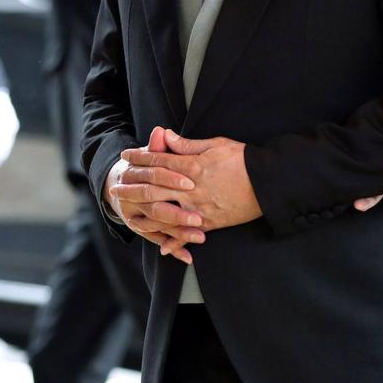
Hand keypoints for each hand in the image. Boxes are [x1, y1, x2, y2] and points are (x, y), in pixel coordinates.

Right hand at [108, 126, 203, 264]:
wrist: (119, 180)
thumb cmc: (145, 163)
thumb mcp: (151, 153)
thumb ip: (158, 146)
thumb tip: (161, 131)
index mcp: (134, 174)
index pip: (155, 176)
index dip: (172, 179)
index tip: (191, 184)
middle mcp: (131, 197)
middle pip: (155, 207)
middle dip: (178, 214)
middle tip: (199, 219)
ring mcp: (135, 215)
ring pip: (156, 226)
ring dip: (178, 234)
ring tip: (200, 237)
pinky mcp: (141, 228)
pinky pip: (157, 240)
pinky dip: (173, 249)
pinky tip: (188, 257)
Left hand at [121, 129, 261, 231]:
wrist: (267, 182)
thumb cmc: (243, 160)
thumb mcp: (217, 144)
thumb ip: (188, 144)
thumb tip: (166, 136)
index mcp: (192, 166)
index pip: (159, 160)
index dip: (140, 156)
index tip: (126, 155)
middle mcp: (190, 189)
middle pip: (154, 187)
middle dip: (132, 186)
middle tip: (115, 186)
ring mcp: (198, 208)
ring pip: (164, 213)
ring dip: (144, 214)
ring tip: (128, 214)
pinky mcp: (209, 223)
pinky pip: (188, 235)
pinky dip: (175, 242)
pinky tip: (163, 247)